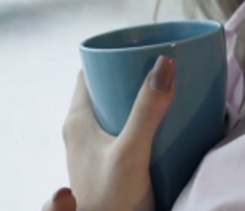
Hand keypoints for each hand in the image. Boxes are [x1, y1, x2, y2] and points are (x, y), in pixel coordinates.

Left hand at [41, 55, 176, 210]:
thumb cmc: (110, 199)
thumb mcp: (132, 152)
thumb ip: (148, 111)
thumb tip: (166, 62)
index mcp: (77, 119)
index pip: (90, 71)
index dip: (112, 56)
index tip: (141, 49)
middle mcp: (80, 130)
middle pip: (105, 89)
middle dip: (131, 78)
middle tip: (162, 71)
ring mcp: (92, 148)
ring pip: (114, 111)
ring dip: (137, 102)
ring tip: (167, 95)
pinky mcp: (105, 164)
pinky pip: (121, 132)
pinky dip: (139, 124)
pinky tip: (162, 128)